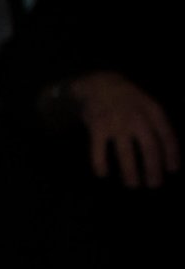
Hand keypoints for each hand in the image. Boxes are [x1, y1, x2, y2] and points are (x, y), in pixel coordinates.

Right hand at [67, 72, 179, 188]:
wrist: (100, 83)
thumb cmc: (128, 99)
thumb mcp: (148, 104)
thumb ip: (156, 123)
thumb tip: (165, 152)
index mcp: (153, 112)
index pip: (167, 136)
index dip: (172, 155)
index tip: (172, 170)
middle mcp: (137, 118)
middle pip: (149, 149)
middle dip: (153, 169)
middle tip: (154, 184)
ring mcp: (116, 123)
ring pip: (126, 153)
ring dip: (130, 172)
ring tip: (132, 185)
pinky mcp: (97, 127)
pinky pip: (98, 151)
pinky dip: (100, 164)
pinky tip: (103, 174)